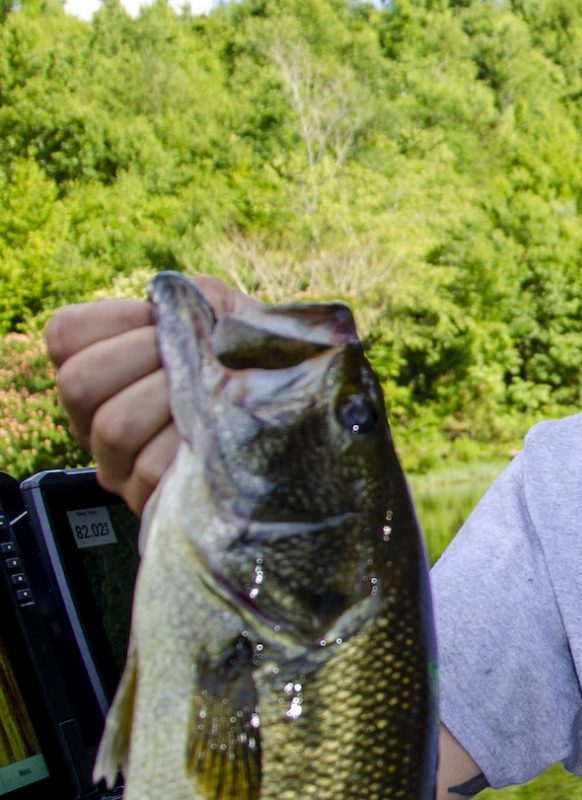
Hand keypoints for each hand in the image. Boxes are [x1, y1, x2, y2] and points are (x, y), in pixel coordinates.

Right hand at [45, 274, 246, 514]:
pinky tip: (219, 437)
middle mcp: (92, 417)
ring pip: (114, 429)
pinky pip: (152, 471)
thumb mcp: (222, 316)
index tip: (164, 321)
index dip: (118, 321)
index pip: (67, 335)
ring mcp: (116, 464)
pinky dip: (191, 447)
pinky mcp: (147, 500)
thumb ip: (192, 299)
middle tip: (191, 363)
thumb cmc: (250, 363)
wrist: (296, 419)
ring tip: (211, 398)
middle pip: (79, 382)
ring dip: (172, 403)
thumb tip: (174, 305)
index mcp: (96, 365)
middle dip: (145, 361)